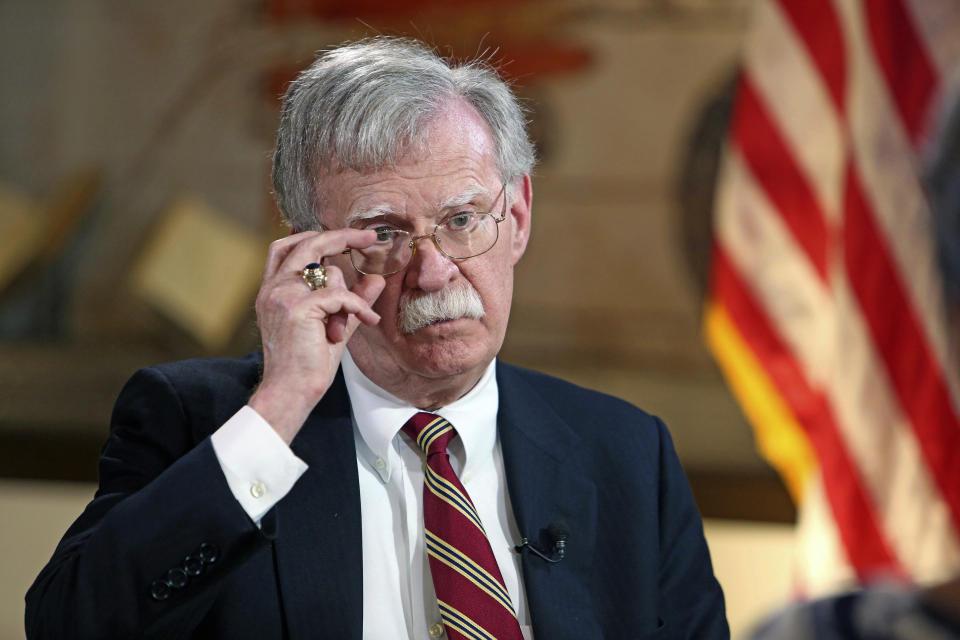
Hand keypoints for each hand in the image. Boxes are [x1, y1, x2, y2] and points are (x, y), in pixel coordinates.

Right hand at [249, 229, 384, 442]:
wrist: (291, 392)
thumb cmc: (308, 364)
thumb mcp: (335, 325)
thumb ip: (352, 301)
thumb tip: (376, 279)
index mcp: (273, 290)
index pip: (286, 247)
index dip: (314, 236)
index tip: (345, 236)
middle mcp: (273, 288)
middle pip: (307, 244)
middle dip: (341, 236)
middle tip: (369, 236)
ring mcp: (282, 296)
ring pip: (329, 274)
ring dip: (348, 299)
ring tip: (345, 328)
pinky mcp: (297, 308)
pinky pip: (340, 295)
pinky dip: (358, 306)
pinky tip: (367, 321)